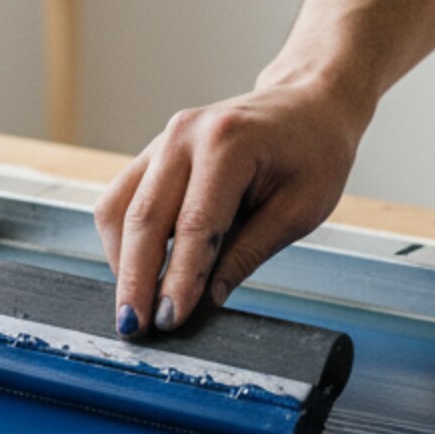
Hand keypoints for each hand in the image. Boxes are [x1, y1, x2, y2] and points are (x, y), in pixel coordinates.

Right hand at [94, 77, 368, 336]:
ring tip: (134, 309)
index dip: (178, 279)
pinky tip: (138, 272)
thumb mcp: (300, 209)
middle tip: (134, 330)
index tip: (170, 322)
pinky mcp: (152, 152)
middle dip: (136, 280)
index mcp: (229, 143)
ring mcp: (163, 139)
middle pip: (145, 218)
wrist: (307, 103)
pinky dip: (123, 240)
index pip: (194, 224)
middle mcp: (184, 135)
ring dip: (122, 262)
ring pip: (120, 209)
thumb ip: (248, 253)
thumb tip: (204, 303)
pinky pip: (122, 198)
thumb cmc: (315, 153)